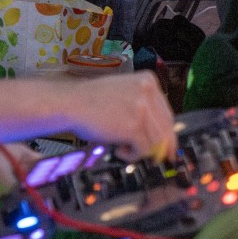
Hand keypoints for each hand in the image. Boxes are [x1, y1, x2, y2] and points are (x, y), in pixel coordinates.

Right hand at [60, 71, 177, 161]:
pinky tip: (119, 151)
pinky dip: (132, 155)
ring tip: (123, 148)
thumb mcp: (123, 95)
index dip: (168, 132)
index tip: (168, 145)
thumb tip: (160, 136)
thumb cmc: (90, 101)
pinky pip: (143, 149)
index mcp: (148, 80)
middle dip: (160, 146)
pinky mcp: (133, 126)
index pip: (166, 113)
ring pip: (156, 140)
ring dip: (140, 150)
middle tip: (156, 158)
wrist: (70, 103)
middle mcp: (148, 92)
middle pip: (166, 127)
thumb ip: (143, 109)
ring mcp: (141, 108)